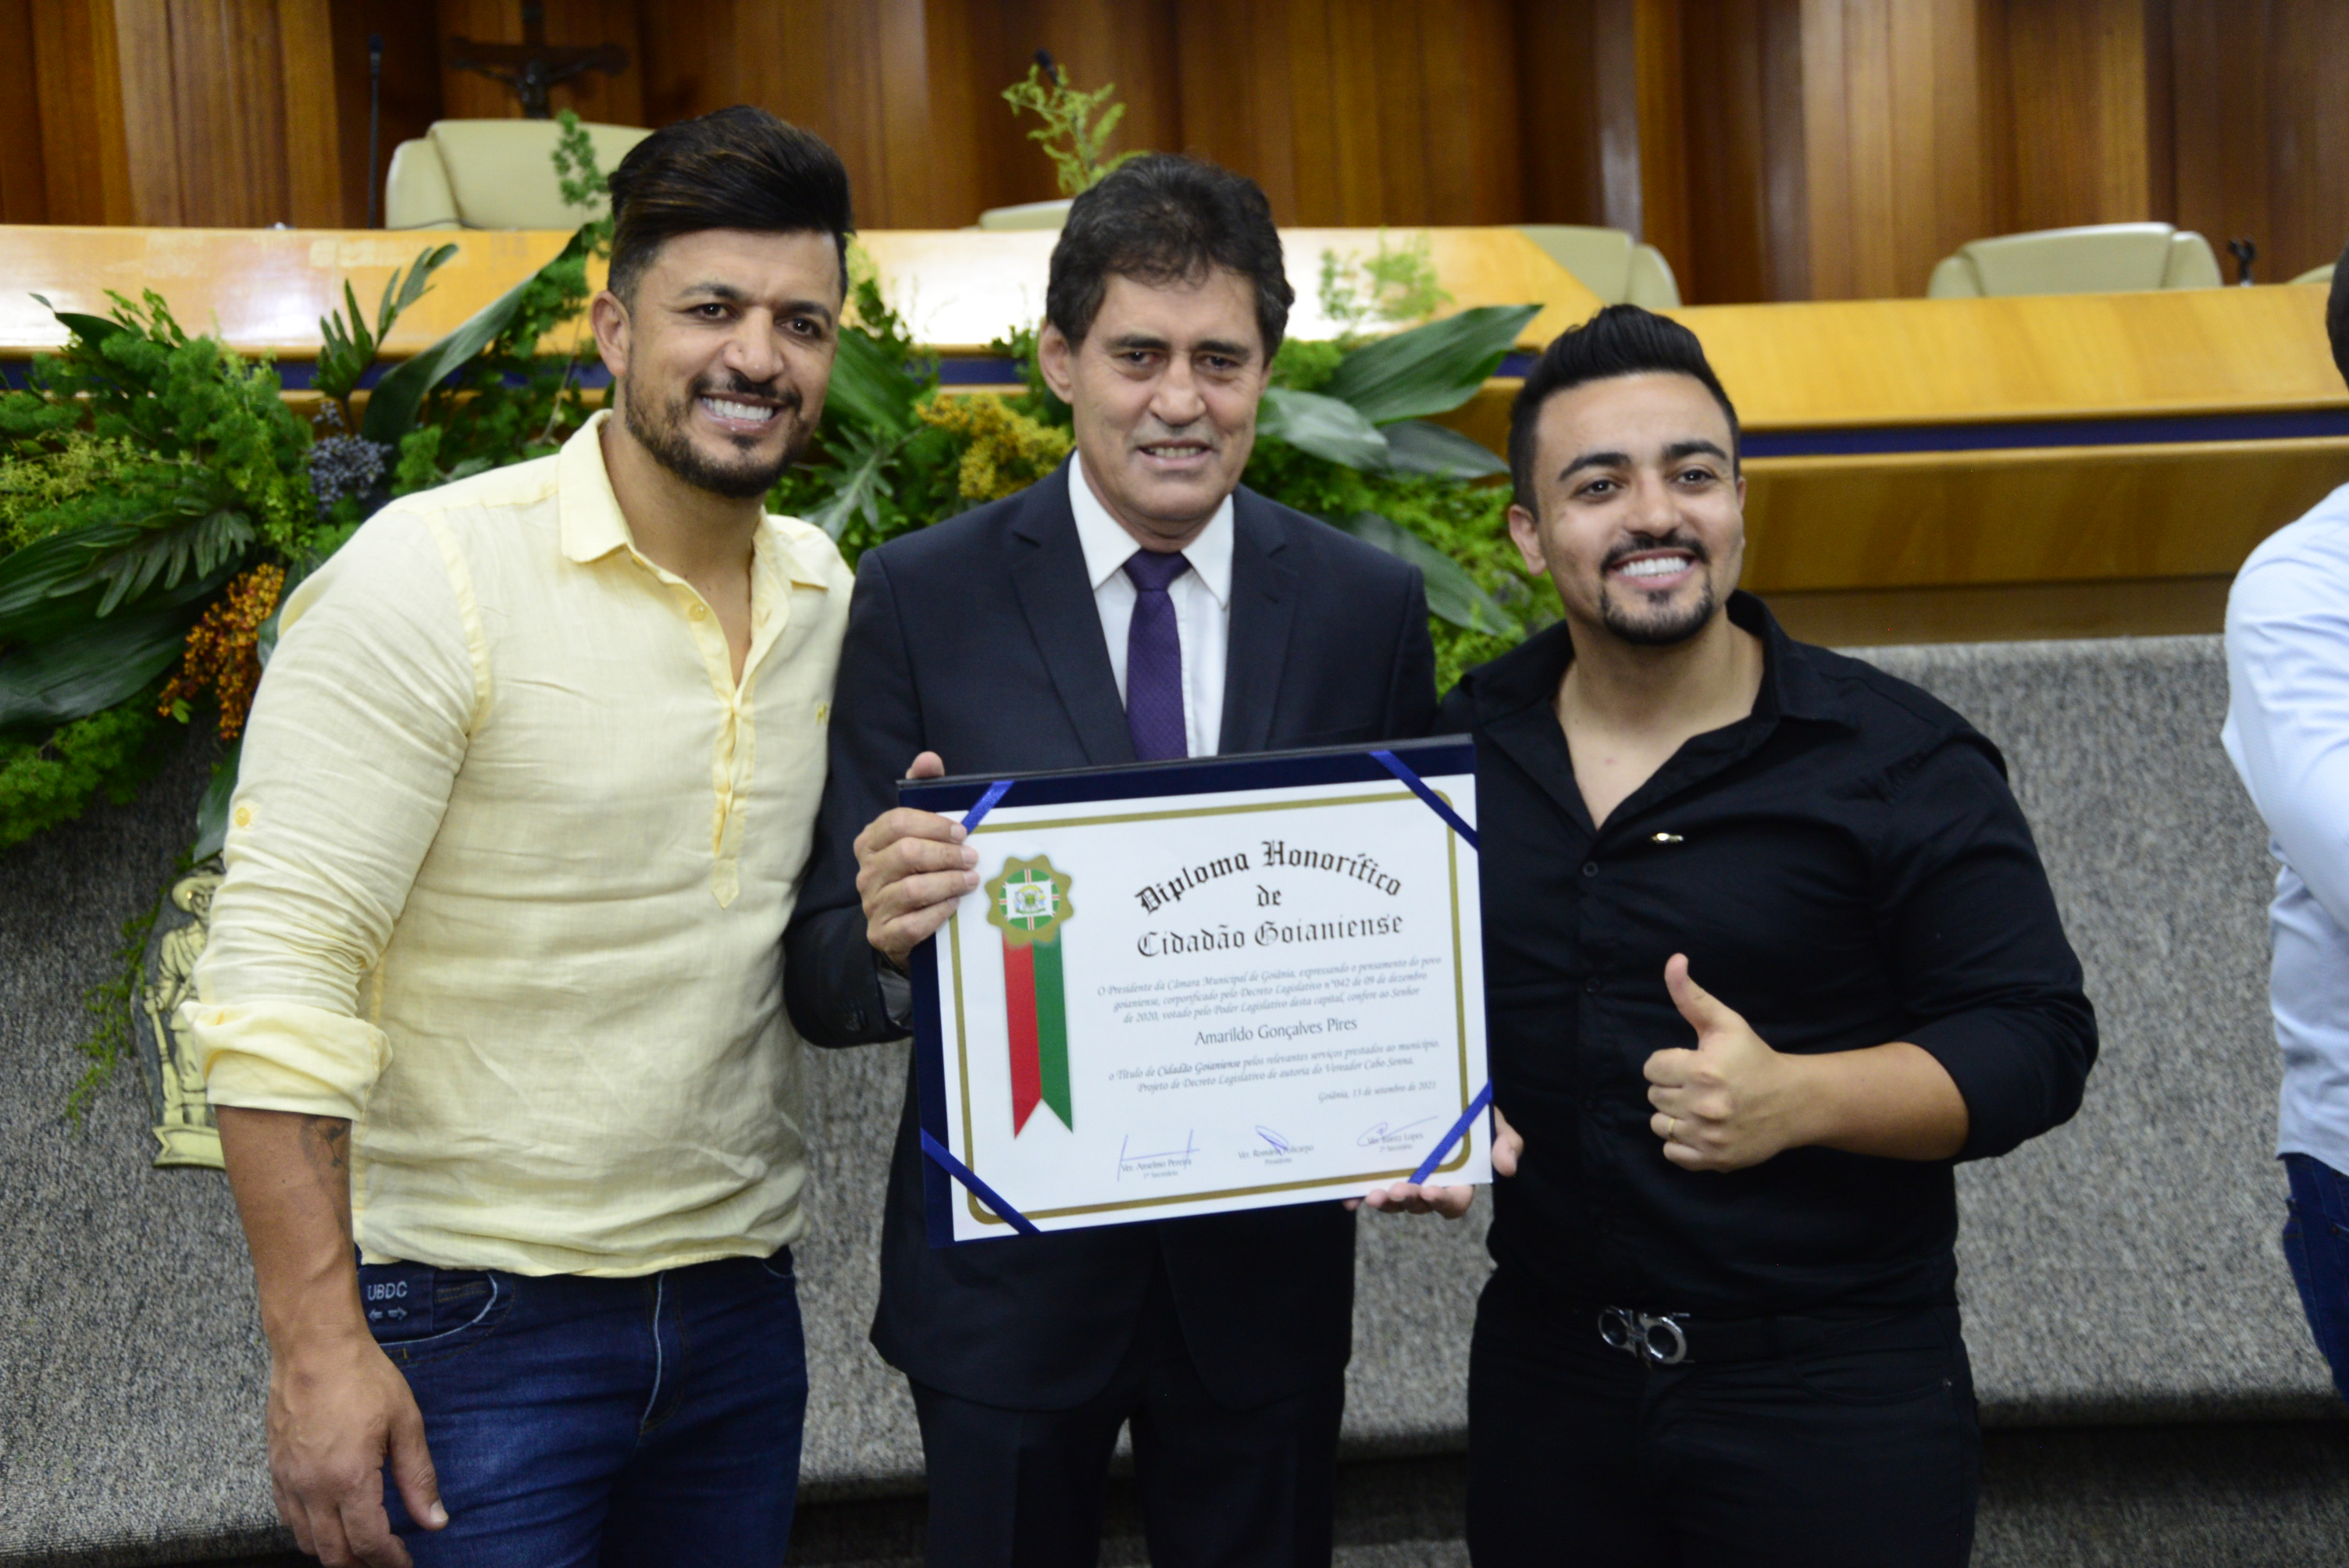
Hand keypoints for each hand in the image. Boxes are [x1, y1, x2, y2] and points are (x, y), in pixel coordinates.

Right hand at [266, 1328, 443, 1566]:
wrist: (314, 1347)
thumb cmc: (364, 1377)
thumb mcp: (405, 1423)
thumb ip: (418, 1477)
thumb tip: (435, 1520)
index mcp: (349, 1478)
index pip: (369, 1542)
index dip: (389, 1560)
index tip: (405, 1563)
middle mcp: (313, 1488)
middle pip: (333, 1552)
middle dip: (362, 1564)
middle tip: (385, 1560)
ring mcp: (289, 1481)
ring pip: (306, 1541)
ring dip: (333, 1552)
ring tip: (360, 1547)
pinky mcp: (275, 1470)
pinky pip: (287, 1517)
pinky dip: (307, 1532)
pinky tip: (328, 1524)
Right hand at [856, 752, 977, 967]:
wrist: (903, 928)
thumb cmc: (917, 870)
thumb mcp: (921, 830)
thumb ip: (924, 791)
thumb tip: (928, 758)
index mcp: (871, 841)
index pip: (897, 822)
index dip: (933, 824)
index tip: (962, 831)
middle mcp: (866, 872)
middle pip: (906, 853)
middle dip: (946, 854)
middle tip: (972, 858)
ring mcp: (872, 905)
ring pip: (912, 889)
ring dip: (948, 883)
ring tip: (971, 880)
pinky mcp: (882, 934)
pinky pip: (913, 924)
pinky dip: (938, 913)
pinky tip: (954, 906)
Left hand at [1352, 1107, 1523, 1217]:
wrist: (1441, 1091)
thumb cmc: (1471, 1114)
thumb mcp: (1493, 1123)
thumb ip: (1506, 1142)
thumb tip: (1507, 1167)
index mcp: (1458, 1179)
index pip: (1454, 1201)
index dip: (1443, 1201)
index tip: (1431, 1191)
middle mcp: (1429, 1184)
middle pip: (1419, 1204)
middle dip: (1407, 1200)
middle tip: (1396, 1190)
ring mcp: (1404, 1179)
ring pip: (1393, 1201)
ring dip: (1383, 1202)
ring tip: (1372, 1194)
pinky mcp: (1380, 1171)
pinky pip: (1368, 1188)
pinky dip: (1356, 1196)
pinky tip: (1348, 1197)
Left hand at [1643, 955, 1810, 1171]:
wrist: (1795, 1102)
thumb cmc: (1755, 1058)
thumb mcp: (1726, 1023)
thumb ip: (1691, 995)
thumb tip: (1673, 960)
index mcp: (1703, 1071)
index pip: (1651, 1068)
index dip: (1669, 1063)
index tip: (1691, 1063)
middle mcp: (1703, 1106)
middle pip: (1654, 1096)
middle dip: (1672, 1087)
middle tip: (1699, 1084)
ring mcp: (1708, 1137)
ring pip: (1659, 1125)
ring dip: (1674, 1116)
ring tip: (1699, 1106)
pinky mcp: (1714, 1160)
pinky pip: (1671, 1153)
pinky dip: (1681, 1143)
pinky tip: (1701, 1127)